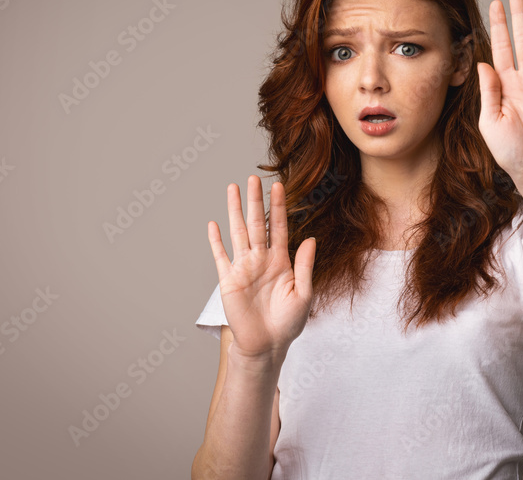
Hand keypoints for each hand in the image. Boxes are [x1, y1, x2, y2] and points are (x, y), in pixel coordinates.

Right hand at [207, 175, 315, 361]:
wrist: (267, 345)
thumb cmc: (288, 323)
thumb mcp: (303, 293)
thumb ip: (304, 265)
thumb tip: (309, 238)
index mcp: (281, 261)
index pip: (280, 227)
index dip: (279, 207)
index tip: (278, 185)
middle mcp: (261, 260)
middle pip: (257, 223)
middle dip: (255, 201)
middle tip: (252, 178)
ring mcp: (244, 268)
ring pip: (238, 232)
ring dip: (235, 211)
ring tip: (232, 189)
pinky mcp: (229, 280)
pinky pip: (221, 256)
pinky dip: (216, 241)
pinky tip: (213, 224)